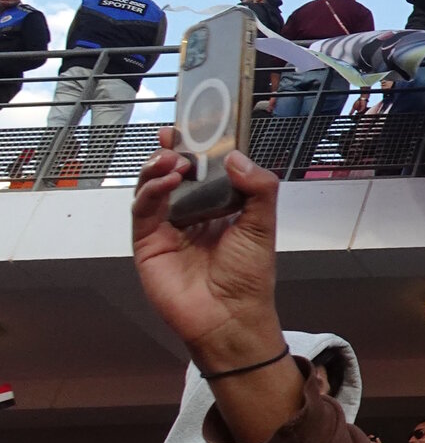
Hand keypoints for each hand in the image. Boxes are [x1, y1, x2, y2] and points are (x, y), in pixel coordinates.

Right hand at [130, 128, 283, 371]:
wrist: (229, 317)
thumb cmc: (249, 275)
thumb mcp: (263, 226)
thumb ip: (258, 189)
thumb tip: (236, 157)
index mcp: (219, 206)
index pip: (205, 169)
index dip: (199, 147)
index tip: (196, 125)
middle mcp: (191, 212)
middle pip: (174, 173)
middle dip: (173, 151)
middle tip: (176, 136)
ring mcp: (167, 226)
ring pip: (154, 186)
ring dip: (160, 167)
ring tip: (174, 159)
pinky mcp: (148, 242)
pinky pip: (143, 209)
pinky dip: (152, 190)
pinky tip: (168, 180)